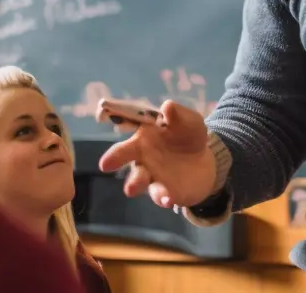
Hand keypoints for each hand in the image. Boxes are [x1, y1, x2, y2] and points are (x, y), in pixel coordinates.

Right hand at [97, 100, 217, 209]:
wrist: (203, 163)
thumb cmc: (188, 137)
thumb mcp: (189, 122)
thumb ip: (179, 115)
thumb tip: (167, 106)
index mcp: (143, 135)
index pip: (127, 127)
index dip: (114, 121)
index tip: (102, 118)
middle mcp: (139, 155)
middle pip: (122, 155)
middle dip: (113, 158)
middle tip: (105, 164)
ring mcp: (148, 175)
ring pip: (137, 179)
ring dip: (134, 183)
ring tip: (130, 189)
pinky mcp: (161, 192)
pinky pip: (158, 195)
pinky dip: (162, 197)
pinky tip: (168, 199)